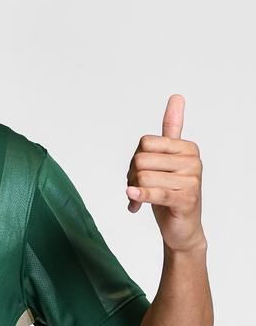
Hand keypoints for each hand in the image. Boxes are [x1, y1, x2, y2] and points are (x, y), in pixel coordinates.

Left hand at [126, 95, 205, 250]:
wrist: (182, 229)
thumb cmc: (171, 192)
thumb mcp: (168, 160)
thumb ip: (172, 129)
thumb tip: (177, 96)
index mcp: (187, 147)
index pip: (145, 143)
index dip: (135, 160)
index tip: (142, 173)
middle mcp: (193, 161)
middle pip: (140, 160)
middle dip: (133, 176)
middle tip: (139, 189)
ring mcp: (192, 180)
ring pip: (142, 177)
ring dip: (135, 191)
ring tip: (142, 199)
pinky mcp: (186, 200)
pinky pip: (154, 193)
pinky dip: (140, 196)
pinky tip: (133, 201)